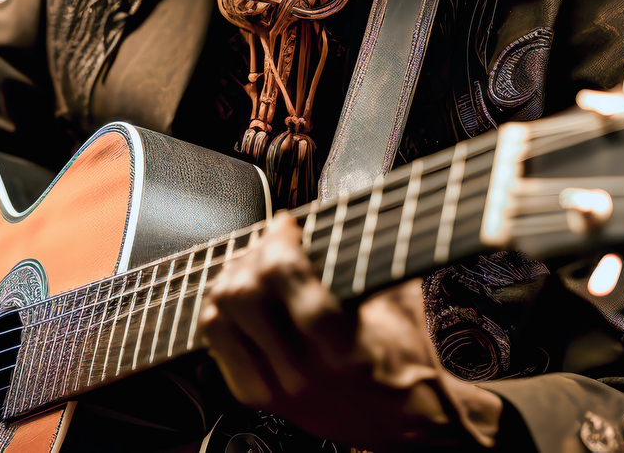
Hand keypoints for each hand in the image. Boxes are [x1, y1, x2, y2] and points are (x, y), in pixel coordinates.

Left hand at [200, 211, 501, 452]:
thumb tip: (347, 205)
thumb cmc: (407, 354)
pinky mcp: (258, 395)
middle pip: (241, 293)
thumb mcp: (397, 298)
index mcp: (341, 347)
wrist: (408, 418)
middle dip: (254, 254)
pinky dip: (219, 310)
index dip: (279, 238)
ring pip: (219, 315)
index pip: (283, 274)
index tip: (288, 224)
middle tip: (272, 242)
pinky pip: (216, 340)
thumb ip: (370, 254)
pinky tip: (238, 296)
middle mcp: (301, 372)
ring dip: (232, 279)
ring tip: (255, 265)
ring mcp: (276, 387)